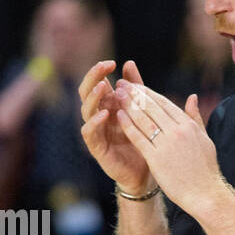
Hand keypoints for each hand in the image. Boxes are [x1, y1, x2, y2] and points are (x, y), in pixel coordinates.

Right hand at [79, 59, 153, 195]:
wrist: (147, 172)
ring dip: (93, 97)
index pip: (98, 83)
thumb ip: (136, 89)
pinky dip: (94, 122)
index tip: (112, 62)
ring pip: (86, 110)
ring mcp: (97, 131)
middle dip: (93, 78)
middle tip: (103, 67)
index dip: (100, 72)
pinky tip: (105, 114)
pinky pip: (89, 132)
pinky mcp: (97, 147)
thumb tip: (129, 62)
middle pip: (88, 92)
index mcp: (109, 105)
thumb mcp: (143, 111)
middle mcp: (99, 116)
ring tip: (103, 87)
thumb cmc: (144, 140)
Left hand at [114, 80, 224, 217]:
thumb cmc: (206, 170)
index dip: (148, 93)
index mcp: (189, 126)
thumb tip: (192, 97)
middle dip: (135, 93)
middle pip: (152, 107)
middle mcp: (178, 131)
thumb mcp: (205, 139)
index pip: (165, 103)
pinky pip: (139, 137)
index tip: (137, 85)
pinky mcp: (157, 158)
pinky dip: (128, 125)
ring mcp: (167, 144)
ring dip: (128, 105)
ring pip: (143, 119)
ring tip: (117, 95)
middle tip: (122, 84)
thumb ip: (195, 118)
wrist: (206, 194)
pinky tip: (119, 116)